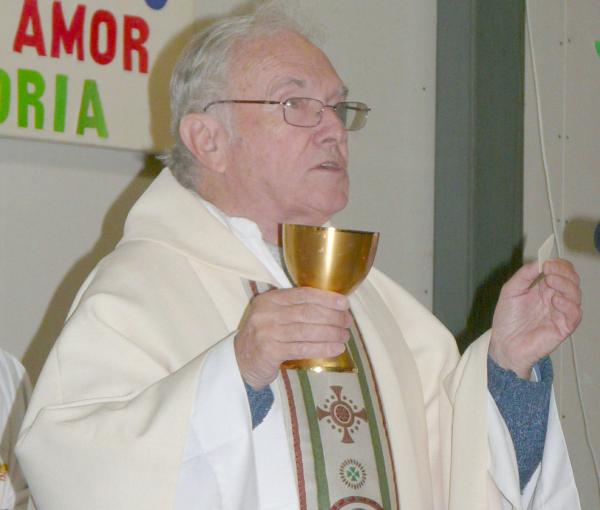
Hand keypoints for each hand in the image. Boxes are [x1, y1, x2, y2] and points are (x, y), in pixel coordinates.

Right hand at [234, 287, 351, 388]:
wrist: (240, 362)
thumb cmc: (265, 337)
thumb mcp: (274, 316)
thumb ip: (295, 308)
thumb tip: (333, 307)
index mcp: (270, 299)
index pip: (303, 294)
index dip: (326, 298)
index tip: (344, 303)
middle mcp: (267, 313)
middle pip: (308, 312)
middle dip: (332, 316)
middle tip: (347, 322)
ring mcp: (267, 332)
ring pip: (307, 330)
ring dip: (331, 333)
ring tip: (345, 336)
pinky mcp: (270, 351)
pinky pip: (303, 349)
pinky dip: (322, 348)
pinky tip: (336, 349)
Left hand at [489, 259, 581, 378]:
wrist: (503, 344)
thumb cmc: (507, 320)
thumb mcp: (511, 291)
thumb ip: (524, 275)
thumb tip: (539, 261)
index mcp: (544, 289)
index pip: (561, 272)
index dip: (558, 265)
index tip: (548, 262)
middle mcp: (555, 299)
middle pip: (571, 281)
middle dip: (563, 272)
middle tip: (550, 269)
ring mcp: (560, 313)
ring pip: (576, 295)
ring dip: (566, 285)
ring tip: (551, 281)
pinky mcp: (563, 327)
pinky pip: (574, 314)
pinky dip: (568, 305)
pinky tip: (556, 300)